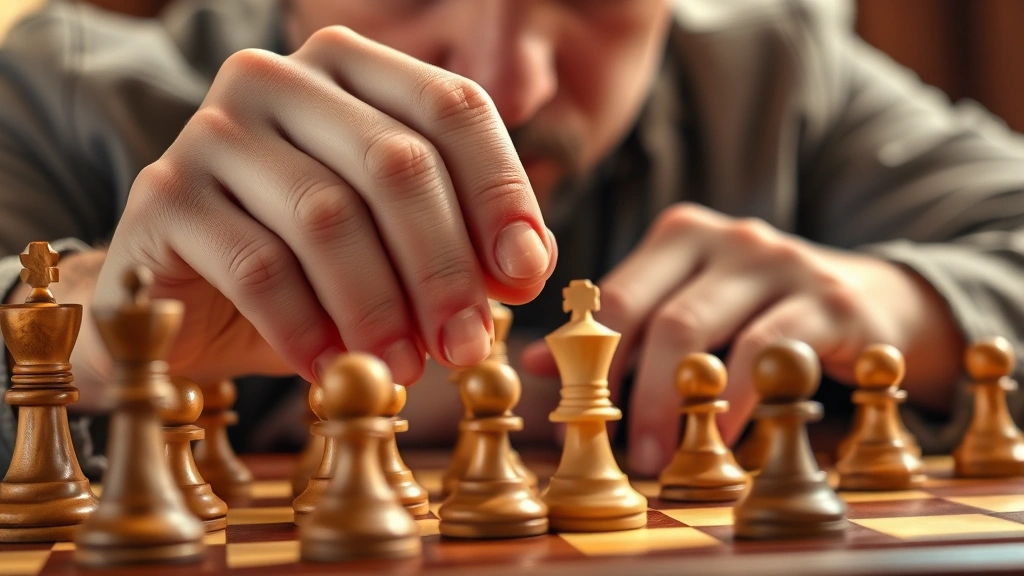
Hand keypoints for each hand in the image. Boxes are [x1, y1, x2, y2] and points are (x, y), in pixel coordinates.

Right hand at [93, 27, 555, 385]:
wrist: (190, 296)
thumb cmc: (312, 268)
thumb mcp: (398, 246)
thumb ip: (466, 242)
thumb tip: (528, 266)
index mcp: (351, 67)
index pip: (452, 108)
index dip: (500, 194)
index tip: (525, 277)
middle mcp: (279, 78)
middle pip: (395, 162)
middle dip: (443, 267)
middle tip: (464, 346)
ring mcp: (214, 130)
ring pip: (328, 216)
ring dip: (380, 307)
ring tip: (407, 367)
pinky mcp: (164, 195)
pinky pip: (258, 266)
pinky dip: (308, 328)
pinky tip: (333, 367)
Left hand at [523, 203, 962, 475]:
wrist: (870, 299)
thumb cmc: (757, 312)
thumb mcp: (687, 309)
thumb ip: (620, 333)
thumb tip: (535, 360)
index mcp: (680, 234)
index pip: (617, 298)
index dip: (590, 363)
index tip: (574, 419)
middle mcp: (728, 236)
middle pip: (657, 316)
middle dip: (630, 393)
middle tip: (621, 452)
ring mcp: (781, 260)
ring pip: (705, 331)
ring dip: (675, 405)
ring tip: (660, 457)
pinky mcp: (830, 297)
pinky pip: (768, 351)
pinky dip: (737, 401)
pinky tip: (725, 438)